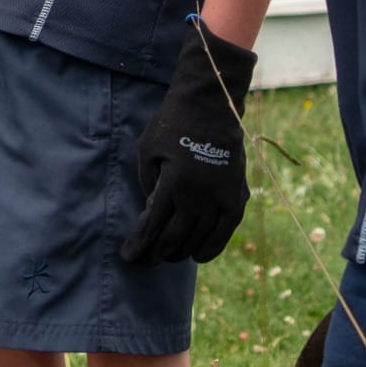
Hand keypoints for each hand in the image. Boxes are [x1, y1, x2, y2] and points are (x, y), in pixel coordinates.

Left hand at [121, 16, 257, 266]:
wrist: (211, 104)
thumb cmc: (172, 124)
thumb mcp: (147, 150)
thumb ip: (147, 183)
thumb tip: (152, 212)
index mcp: (173, 183)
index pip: (153, 226)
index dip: (140, 245)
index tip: (128, 258)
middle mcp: (199, 195)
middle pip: (175, 237)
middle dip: (156, 254)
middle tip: (145, 262)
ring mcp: (221, 197)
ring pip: (200, 238)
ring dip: (181, 252)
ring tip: (168, 257)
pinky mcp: (237, 195)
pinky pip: (226, 230)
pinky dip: (212, 247)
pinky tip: (199, 256)